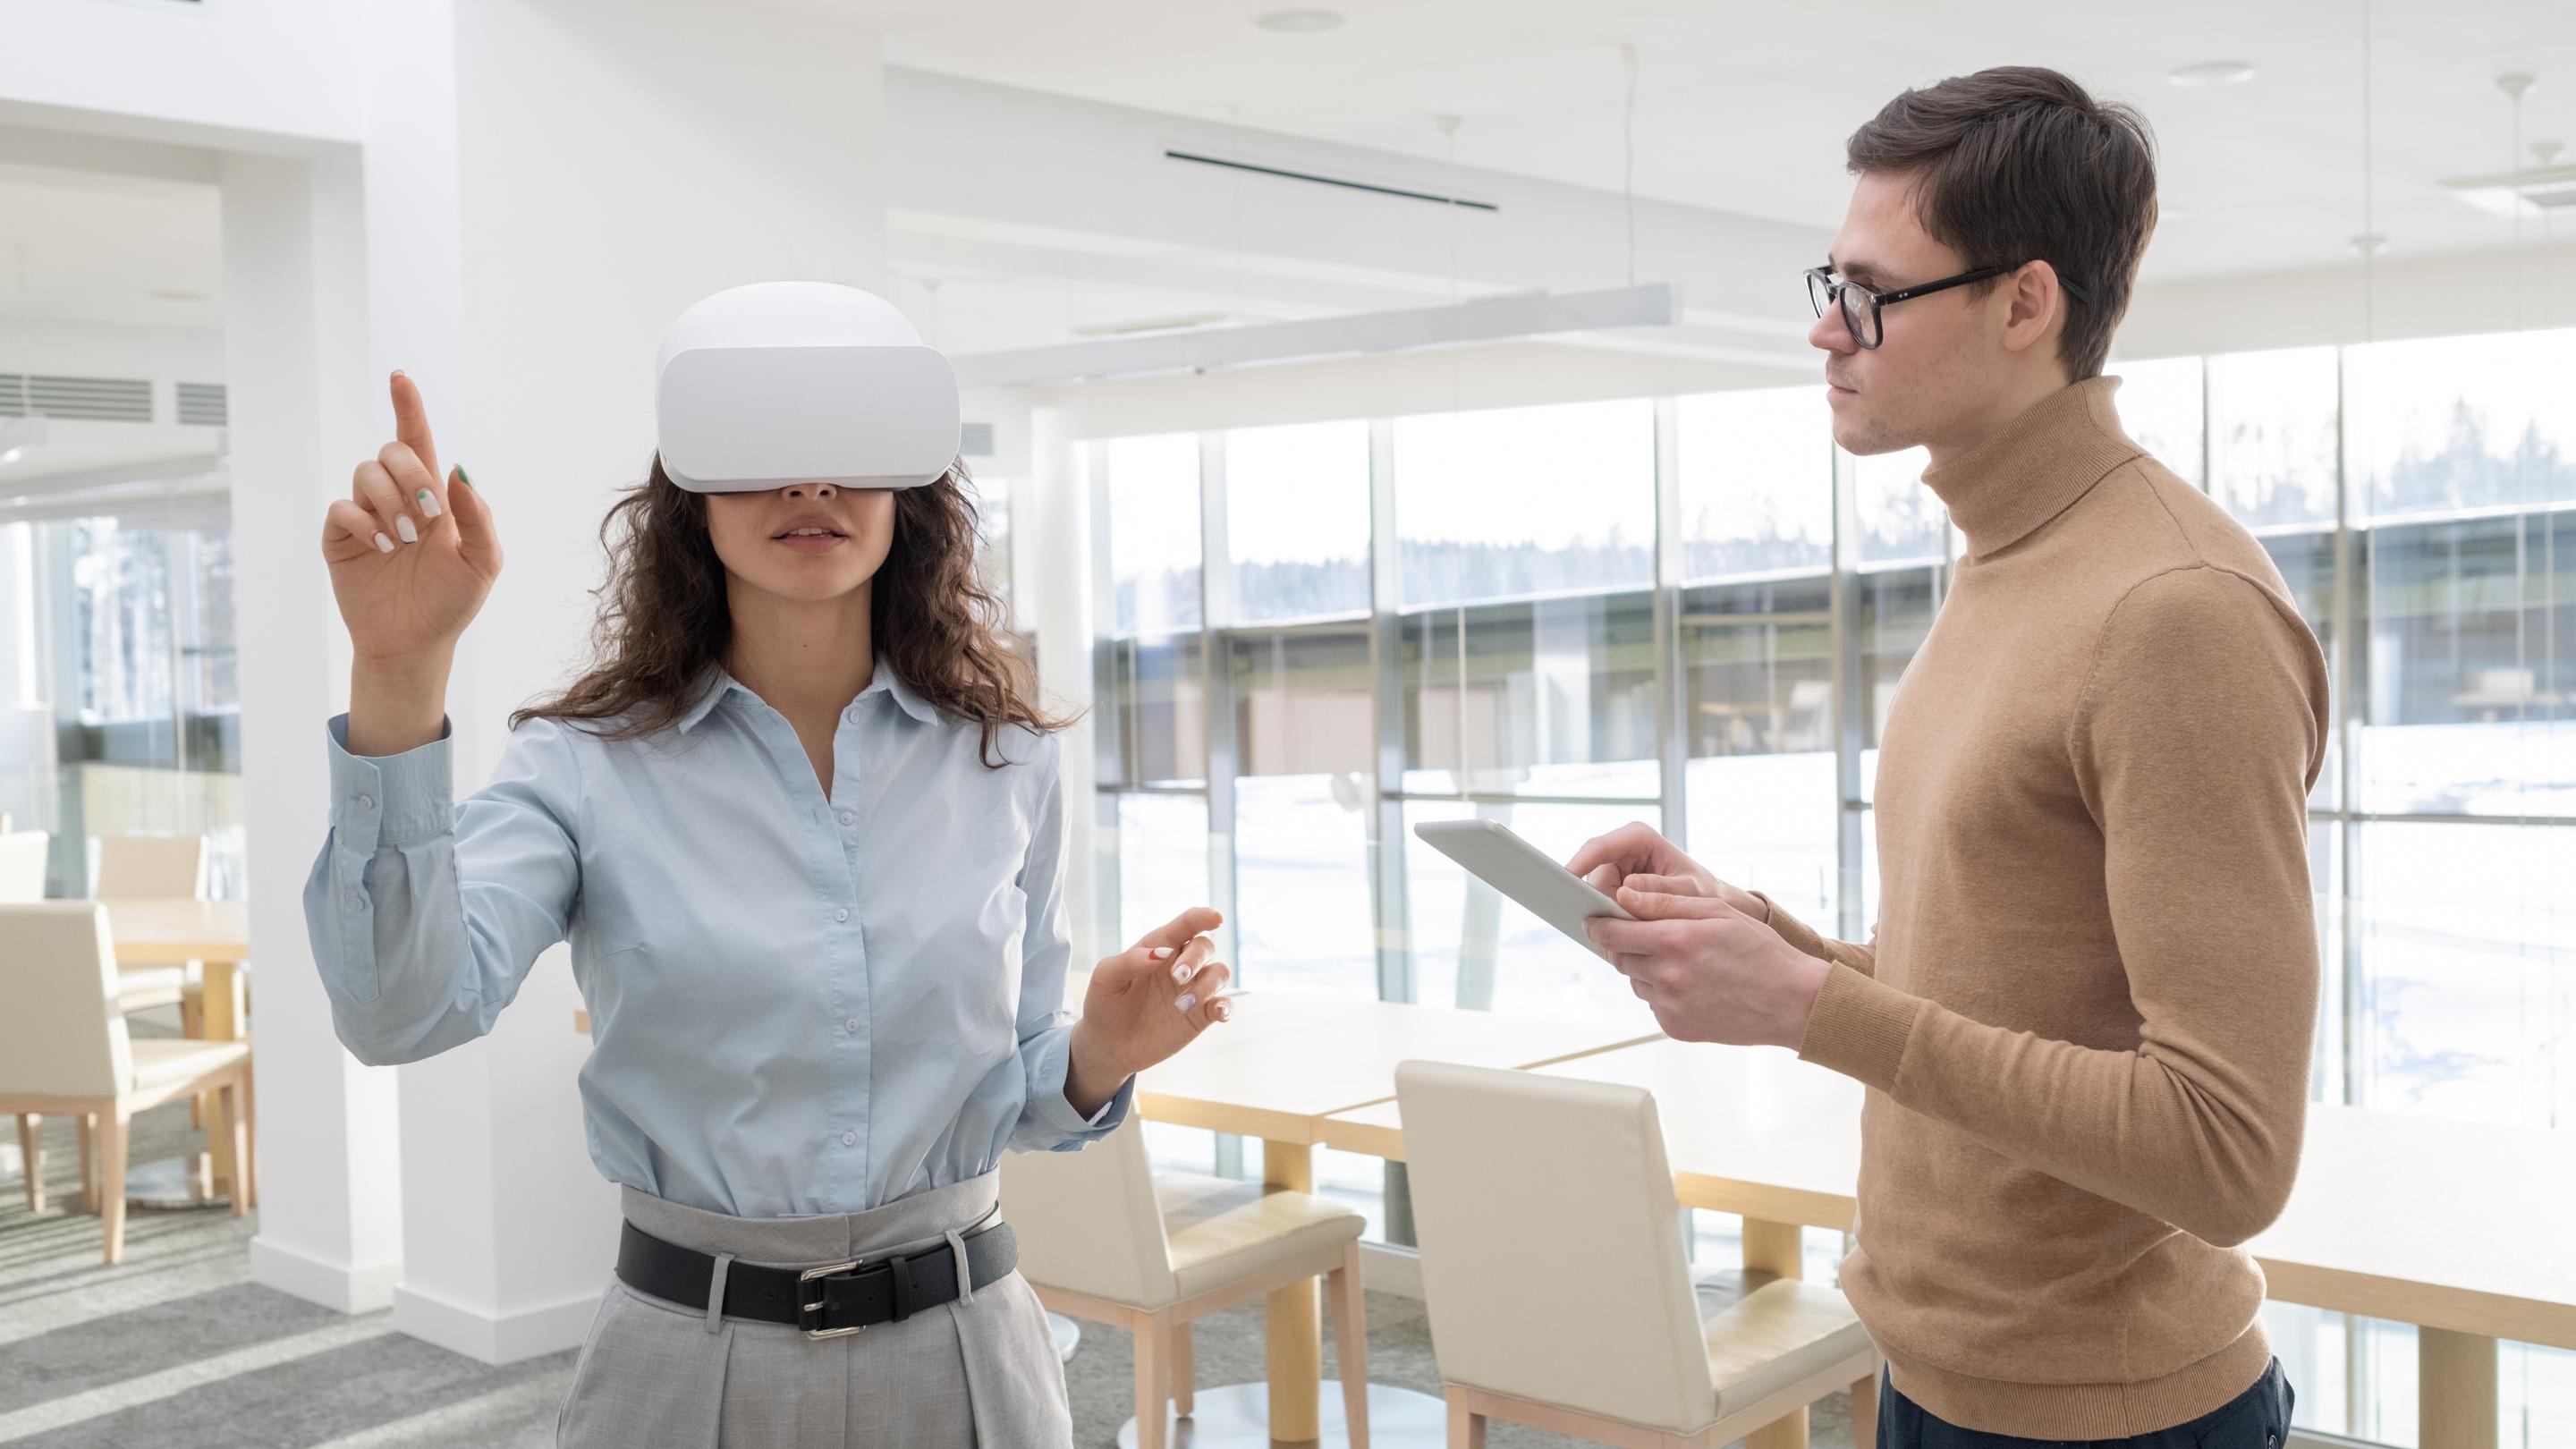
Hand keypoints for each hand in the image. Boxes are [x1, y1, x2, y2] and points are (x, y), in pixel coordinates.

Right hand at [322, 371, 502, 664]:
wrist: (415, 643)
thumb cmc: (451, 602)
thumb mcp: (483, 561)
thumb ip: (477, 515)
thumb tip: (458, 468)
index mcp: (433, 497)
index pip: (419, 440)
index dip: (408, 406)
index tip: (400, 377)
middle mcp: (397, 498)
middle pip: (392, 450)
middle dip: (411, 473)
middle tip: (428, 513)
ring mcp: (365, 514)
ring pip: (365, 472)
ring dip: (390, 500)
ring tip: (404, 539)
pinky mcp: (340, 537)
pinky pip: (341, 507)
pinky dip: (363, 521)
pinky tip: (382, 547)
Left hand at [1072, 906, 1233, 1084]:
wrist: (1108, 1046)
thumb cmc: (1105, 1005)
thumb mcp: (1106, 979)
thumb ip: (1130, 961)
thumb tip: (1163, 953)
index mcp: (1158, 947)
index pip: (1185, 925)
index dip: (1202, 917)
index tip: (1215, 918)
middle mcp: (1180, 964)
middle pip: (1204, 947)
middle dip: (1195, 958)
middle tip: (1177, 977)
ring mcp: (1193, 989)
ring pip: (1219, 973)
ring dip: (1206, 986)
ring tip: (1180, 1006)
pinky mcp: (1201, 1016)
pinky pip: (1224, 1005)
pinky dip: (1226, 1006)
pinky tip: (1218, 1013)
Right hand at [1565, 821, 1768, 920]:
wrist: (1713, 909)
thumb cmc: (1705, 895)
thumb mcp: (1689, 892)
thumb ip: (1659, 892)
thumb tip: (1624, 894)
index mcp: (1639, 839)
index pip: (1600, 847)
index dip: (1580, 862)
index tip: (1565, 880)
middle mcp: (1622, 850)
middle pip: (1593, 878)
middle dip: (1600, 903)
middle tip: (1618, 930)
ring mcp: (1616, 870)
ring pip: (1595, 897)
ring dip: (1608, 916)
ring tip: (1633, 934)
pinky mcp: (1614, 889)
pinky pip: (1601, 906)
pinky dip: (1612, 922)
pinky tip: (1628, 935)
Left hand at [1585, 886, 1830, 1048]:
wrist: (1791, 1001)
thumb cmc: (1759, 951)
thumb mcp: (1716, 911)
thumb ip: (1664, 902)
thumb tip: (1623, 895)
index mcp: (1675, 941)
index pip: (1611, 931)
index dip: (1599, 922)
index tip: (1596, 917)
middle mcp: (1667, 977)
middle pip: (1619, 956)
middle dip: (1627, 942)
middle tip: (1654, 935)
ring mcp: (1669, 1006)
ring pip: (1635, 980)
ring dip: (1646, 967)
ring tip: (1685, 961)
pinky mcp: (1674, 1027)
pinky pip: (1653, 1003)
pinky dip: (1662, 991)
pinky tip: (1693, 984)